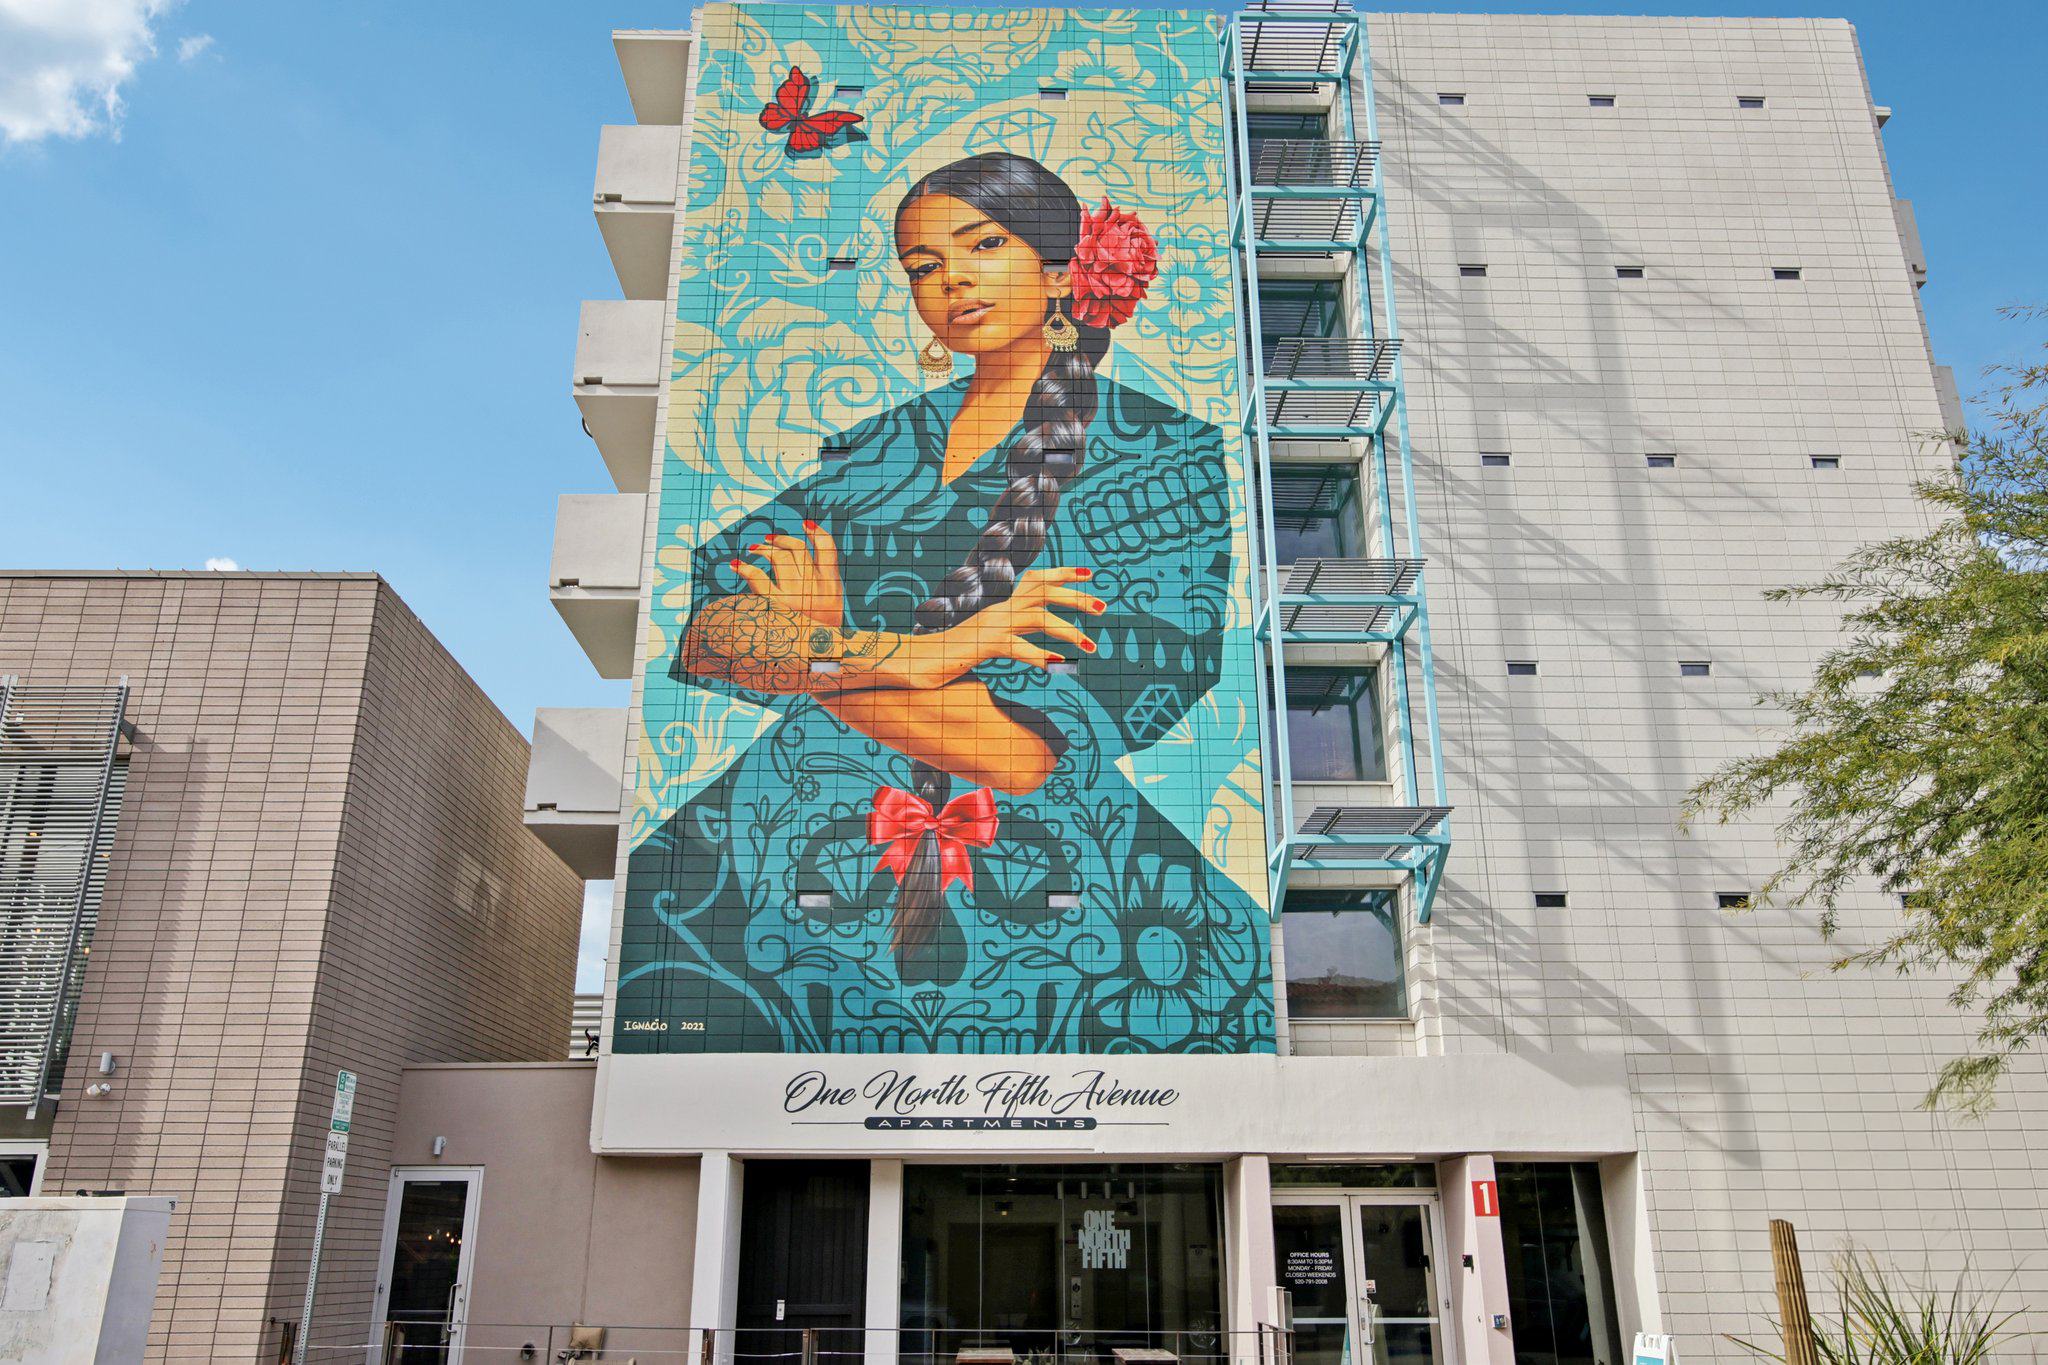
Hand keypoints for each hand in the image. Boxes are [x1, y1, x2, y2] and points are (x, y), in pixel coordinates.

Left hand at [730, 519, 842, 628]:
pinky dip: (745, 568)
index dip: (817, 532)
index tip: (805, 523)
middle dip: (781, 540)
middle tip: (768, 540)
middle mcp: (817, 589)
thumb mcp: (831, 610)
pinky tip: (735, 564)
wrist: (817, 666)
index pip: (829, 550)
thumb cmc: (820, 638)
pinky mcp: (778, 608)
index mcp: (833, 588)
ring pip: (779, 557)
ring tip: (754, 549)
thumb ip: (822, 587)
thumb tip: (799, 562)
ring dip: (763, 549)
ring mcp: (798, 597)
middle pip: (797, 550)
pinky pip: (758, 578)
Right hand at [871, 567, 1103, 689]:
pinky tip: (1059, 665)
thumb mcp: (986, 643)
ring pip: (1037, 617)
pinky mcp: (982, 645)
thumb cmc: (949, 657)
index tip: (1090, 575)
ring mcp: (990, 625)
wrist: (915, 663)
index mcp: (999, 606)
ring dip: (1068, 630)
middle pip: (1043, 591)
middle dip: (1076, 597)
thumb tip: (1034, 645)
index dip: (1062, 574)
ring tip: (1092, 645)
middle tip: (1104, 608)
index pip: (1034, 580)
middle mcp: (997, 609)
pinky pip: (1017, 647)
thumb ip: (1008, 637)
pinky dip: (1040, 655)